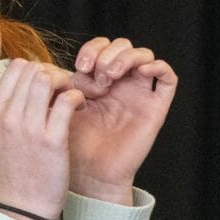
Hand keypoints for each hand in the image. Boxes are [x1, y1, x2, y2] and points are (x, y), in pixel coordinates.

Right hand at [0, 59, 84, 219]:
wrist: (21, 206)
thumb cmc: (15, 171)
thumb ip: (9, 108)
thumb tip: (26, 82)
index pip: (15, 68)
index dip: (36, 69)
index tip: (48, 86)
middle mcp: (8, 116)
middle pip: (32, 68)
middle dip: (53, 73)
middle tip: (64, 90)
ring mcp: (28, 127)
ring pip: (47, 78)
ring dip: (66, 83)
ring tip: (72, 98)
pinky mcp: (52, 140)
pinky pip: (67, 100)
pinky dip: (78, 98)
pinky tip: (81, 108)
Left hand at [65, 37, 177, 203]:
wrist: (90, 174)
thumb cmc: (73, 143)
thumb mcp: (61, 106)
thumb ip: (61, 83)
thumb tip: (50, 63)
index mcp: (98, 81)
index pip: (101, 47)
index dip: (90, 50)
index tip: (78, 67)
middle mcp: (120, 85)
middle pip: (122, 46)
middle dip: (106, 53)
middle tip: (93, 72)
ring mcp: (139, 94)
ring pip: (144, 56)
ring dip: (126, 57)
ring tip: (109, 75)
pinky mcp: (156, 107)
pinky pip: (168, 79)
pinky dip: (157, 66)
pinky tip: (141, 71)